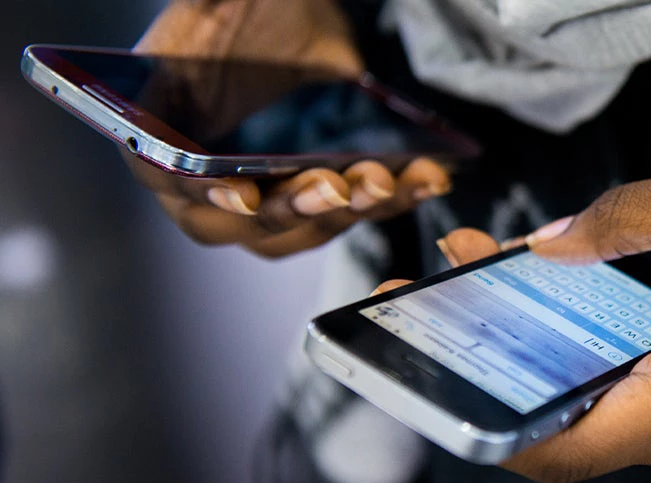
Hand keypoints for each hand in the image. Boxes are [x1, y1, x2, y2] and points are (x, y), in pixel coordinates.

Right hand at [126, 0, 450, 256]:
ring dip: (349, 211)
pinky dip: (390, 199)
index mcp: (164, 137)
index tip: (244, 194)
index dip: (205, 195)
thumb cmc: (238, 15)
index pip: (171, 181)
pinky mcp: (320, 194)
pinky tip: (422, 178)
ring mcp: (269, 194)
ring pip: (304, 228)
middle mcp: (210, 182)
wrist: (289, 13)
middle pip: (245, 226)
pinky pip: (352, 213)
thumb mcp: (211, 12)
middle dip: (294, 209)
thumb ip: (199, 28)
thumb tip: (203, 26)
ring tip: (384, 179)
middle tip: (334, 185)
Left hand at [375, 168, 650, 482]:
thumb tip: (541, 249)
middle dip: (489, 361)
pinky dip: (573, 340)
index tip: (420, 367)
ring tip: (476, 273)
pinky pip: (616, 381)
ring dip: (528, 343)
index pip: (558, 446)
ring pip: (584, 398)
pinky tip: (545, 282)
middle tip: (433, 294)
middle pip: (559, 420)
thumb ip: (623, 222)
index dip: (480, 418)